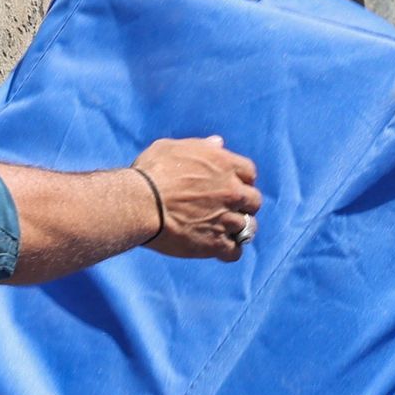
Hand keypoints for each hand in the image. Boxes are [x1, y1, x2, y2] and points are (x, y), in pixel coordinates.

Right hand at [136, 135, 263, 261]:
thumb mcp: (173, 148)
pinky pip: (234, 252)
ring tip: (221, 231)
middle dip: (243, 206)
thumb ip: (200, 146)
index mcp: (224, 165)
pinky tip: (216, 248)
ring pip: (248, 227)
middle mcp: (232, 191)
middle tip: (226, 210)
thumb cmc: (151, 173)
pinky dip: (228, 251)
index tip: (229, 186)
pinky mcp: (215, 243)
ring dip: (238, 230)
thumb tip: (218, 142)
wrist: (140, 203)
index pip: (249, 173)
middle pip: (254, 201)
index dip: (241, 181)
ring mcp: (226, 218)